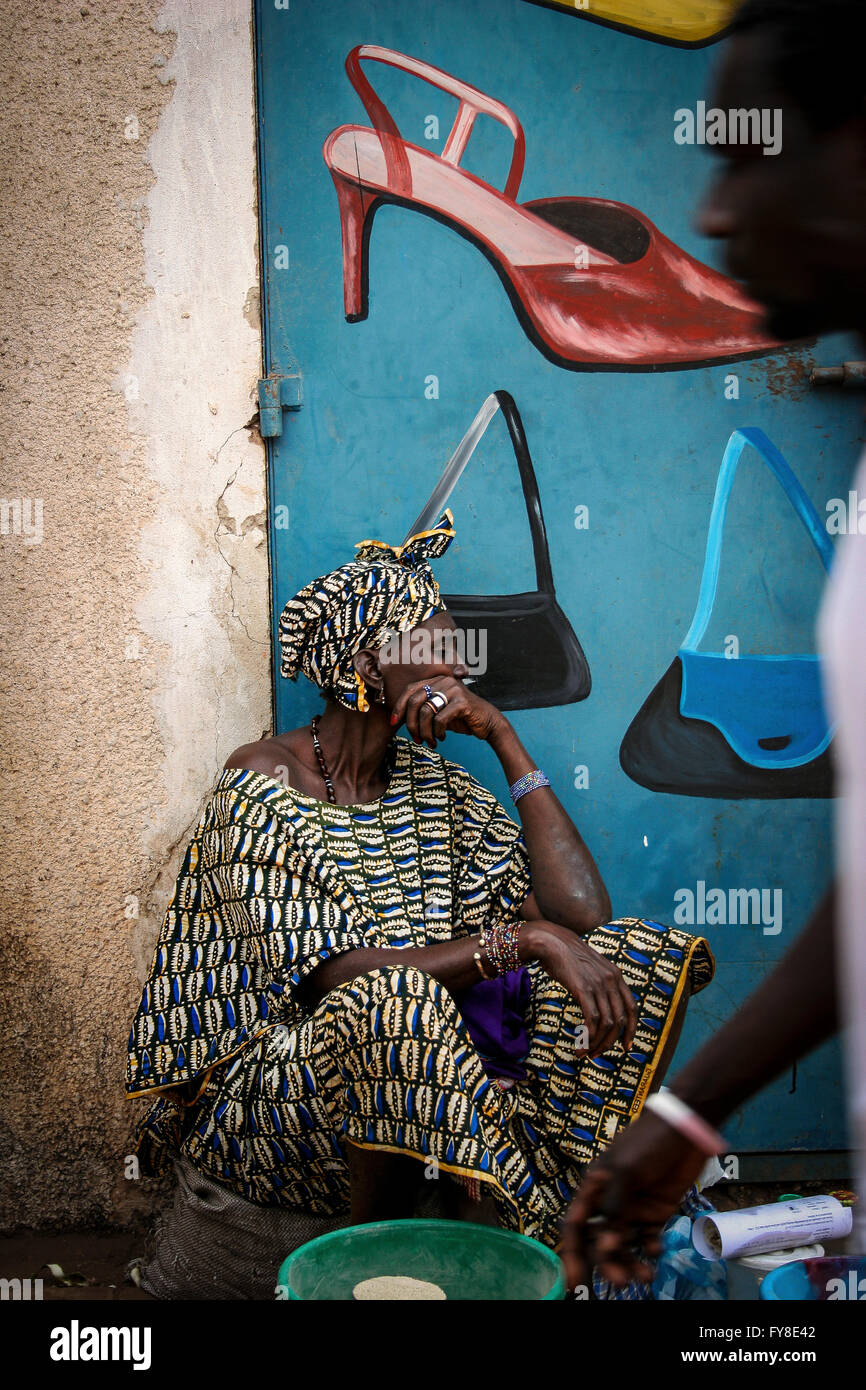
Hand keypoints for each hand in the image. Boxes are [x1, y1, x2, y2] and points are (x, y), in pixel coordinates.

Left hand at [389, 664, 504, 747]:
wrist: (487, 723)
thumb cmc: (460, 719)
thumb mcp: (438, 712)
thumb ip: (421, 710)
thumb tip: (397, 719)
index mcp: (436, 681)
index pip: (409, 690)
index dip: (399, 707)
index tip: (393, 723)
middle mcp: (443, 681)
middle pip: (415, 701)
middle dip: (411, 724)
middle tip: (416, 739)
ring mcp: (454, 690)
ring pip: (426, 712)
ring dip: (425, 732)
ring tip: (431, 741)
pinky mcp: (462, 702)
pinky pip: (440, 720)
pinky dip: (437, 732)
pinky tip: (442, 738)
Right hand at [525, 920, 636, 1056]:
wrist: (552, 942)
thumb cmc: (568, 957)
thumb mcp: (592, 968)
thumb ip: (601, 983)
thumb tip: (601, 1006)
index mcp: (616, 976)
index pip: (632, 1008)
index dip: (631, 1030)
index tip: (626, 1046)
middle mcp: (611, 980)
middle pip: (620, 1020)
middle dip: (610, 1042)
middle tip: (598, 1054)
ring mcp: (598, 984)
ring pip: (607, 1023)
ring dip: (597, 1043)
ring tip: (586, 1053)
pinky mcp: (583, 989)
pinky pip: (592, 1019)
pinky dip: (588, 1036)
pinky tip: (581, 1045)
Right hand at [558, 1110, 706, 1291]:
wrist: (686, 1130)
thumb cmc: (648, 1143)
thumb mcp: (627, 1171)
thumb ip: (615, 1207)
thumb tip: (605, 1245)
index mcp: (595, 1188)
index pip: (576, 1225)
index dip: (572, 1252)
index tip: (575, 1280)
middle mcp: (610, 1202)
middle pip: (600, 1241)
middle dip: (607, 1263)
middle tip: (620, 1282)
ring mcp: (634, 1208)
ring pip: (624, 1244)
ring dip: (630, 1262)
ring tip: (645, 1276)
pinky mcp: (656, 1212)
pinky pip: (647, 1238)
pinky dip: (650, 1249)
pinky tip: (656, 1250)